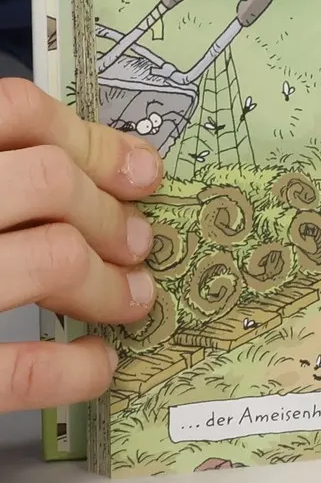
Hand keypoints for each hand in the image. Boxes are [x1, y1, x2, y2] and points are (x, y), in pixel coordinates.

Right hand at [2, 78, 162, 410]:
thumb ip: (0, 174)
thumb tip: (98, 175)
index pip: (13, 112)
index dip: (90, 140)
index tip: (144, 171)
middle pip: (45, 181)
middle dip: (109, 213)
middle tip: (142, 243)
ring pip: (47, 257)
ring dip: (106, 282)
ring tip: (133, 300)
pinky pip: (12, 367)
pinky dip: (68, 370)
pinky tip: (95, 367)